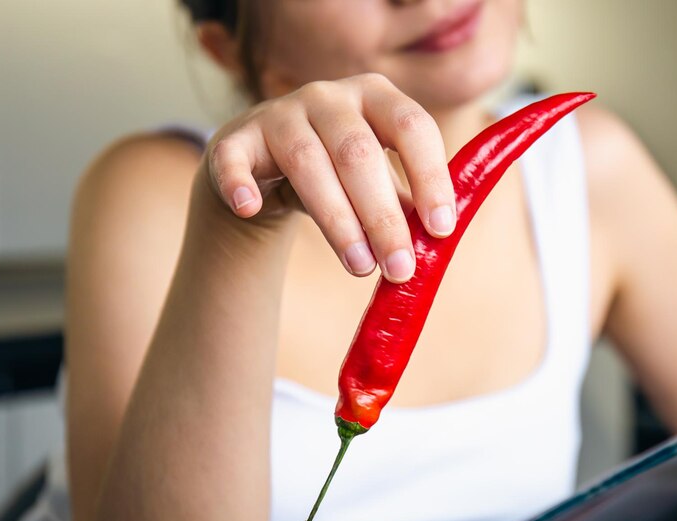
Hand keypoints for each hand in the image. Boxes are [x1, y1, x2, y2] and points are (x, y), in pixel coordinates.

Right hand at [204, 73, 456, 282]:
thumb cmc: (337, 176)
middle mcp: (328, 96)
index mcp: (375, 96)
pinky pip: (234, 159)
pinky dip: (239, 183)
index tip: (442, 228)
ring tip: (359, 267)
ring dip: (337, 221)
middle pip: (359, 153)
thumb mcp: (377, 182)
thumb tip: (436, 242)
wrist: (262, 170)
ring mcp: (278, 113)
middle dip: (383, 217)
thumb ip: (406, 205)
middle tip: (399, 269)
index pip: (412, 126)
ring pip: (308, 163)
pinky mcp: (235, 138)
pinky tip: (249, 208)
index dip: (430, 176)